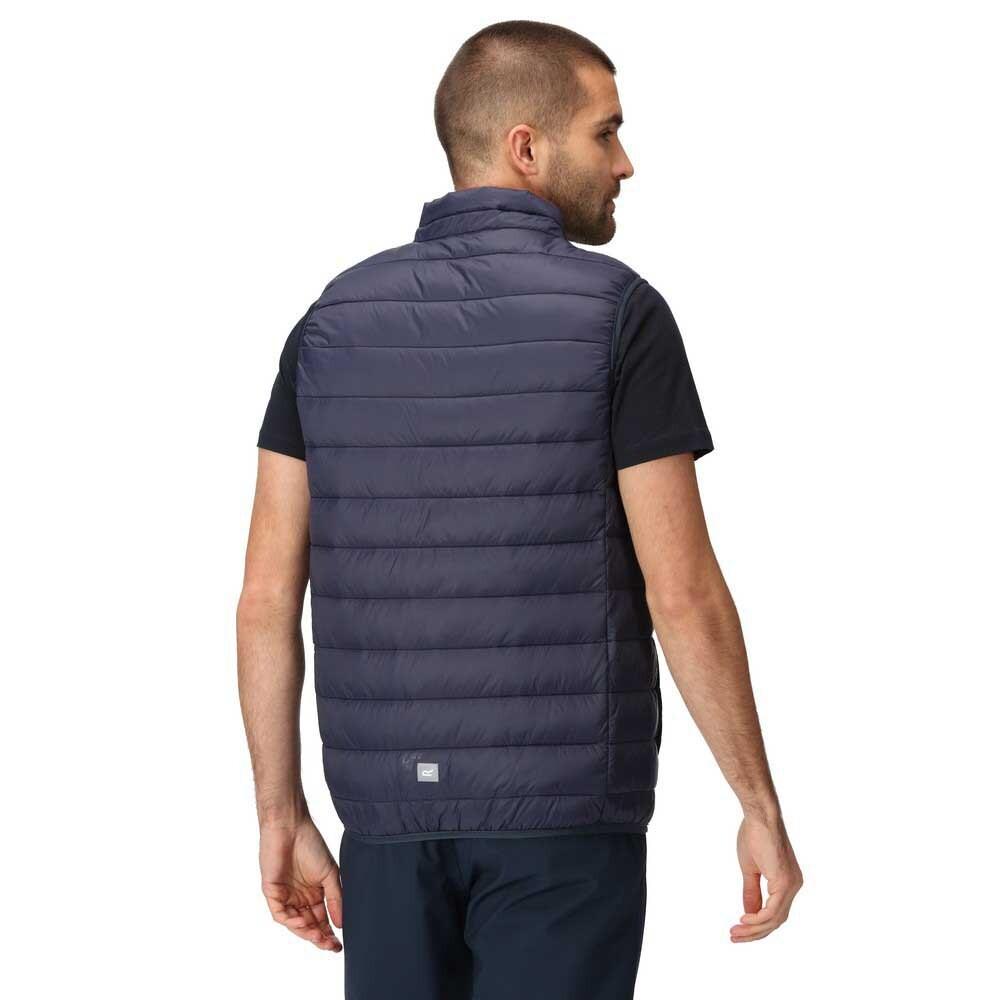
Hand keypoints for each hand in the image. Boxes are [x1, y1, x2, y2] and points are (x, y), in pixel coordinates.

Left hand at [259, 816, 342, 951]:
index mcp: (314, 893)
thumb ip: (335, 898)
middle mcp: (300, 898)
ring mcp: (285, 896)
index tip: (339, 945)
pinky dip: (291, 921)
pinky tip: (302, 923)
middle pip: (309, 926)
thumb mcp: (330, 874)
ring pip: (295, 923)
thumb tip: (341, 923)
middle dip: (319, 938)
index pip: (322, 920)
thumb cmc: (311, 844)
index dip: (329, 934)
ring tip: (318, 937)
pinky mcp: (272, 892)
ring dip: (306, 932)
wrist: (291, 827)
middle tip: (330, 946)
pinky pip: (280, 913)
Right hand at [730, 810, 802, 942]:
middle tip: (734, 936)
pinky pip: (774, 910)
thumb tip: (748, 912)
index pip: (775, 913)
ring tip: (736, 932)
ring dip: (754, 928)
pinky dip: (759, 918)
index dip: (757, 924)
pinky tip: (745, 920)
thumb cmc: (754, 835)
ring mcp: (792, 885)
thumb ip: (752, 892)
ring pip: (775, 918)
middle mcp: (794, 886)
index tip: (739, 928)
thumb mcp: (750, 869)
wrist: (760, 816)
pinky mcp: (785, 882)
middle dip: (755, 931)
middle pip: (776, 920)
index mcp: (787, 882)